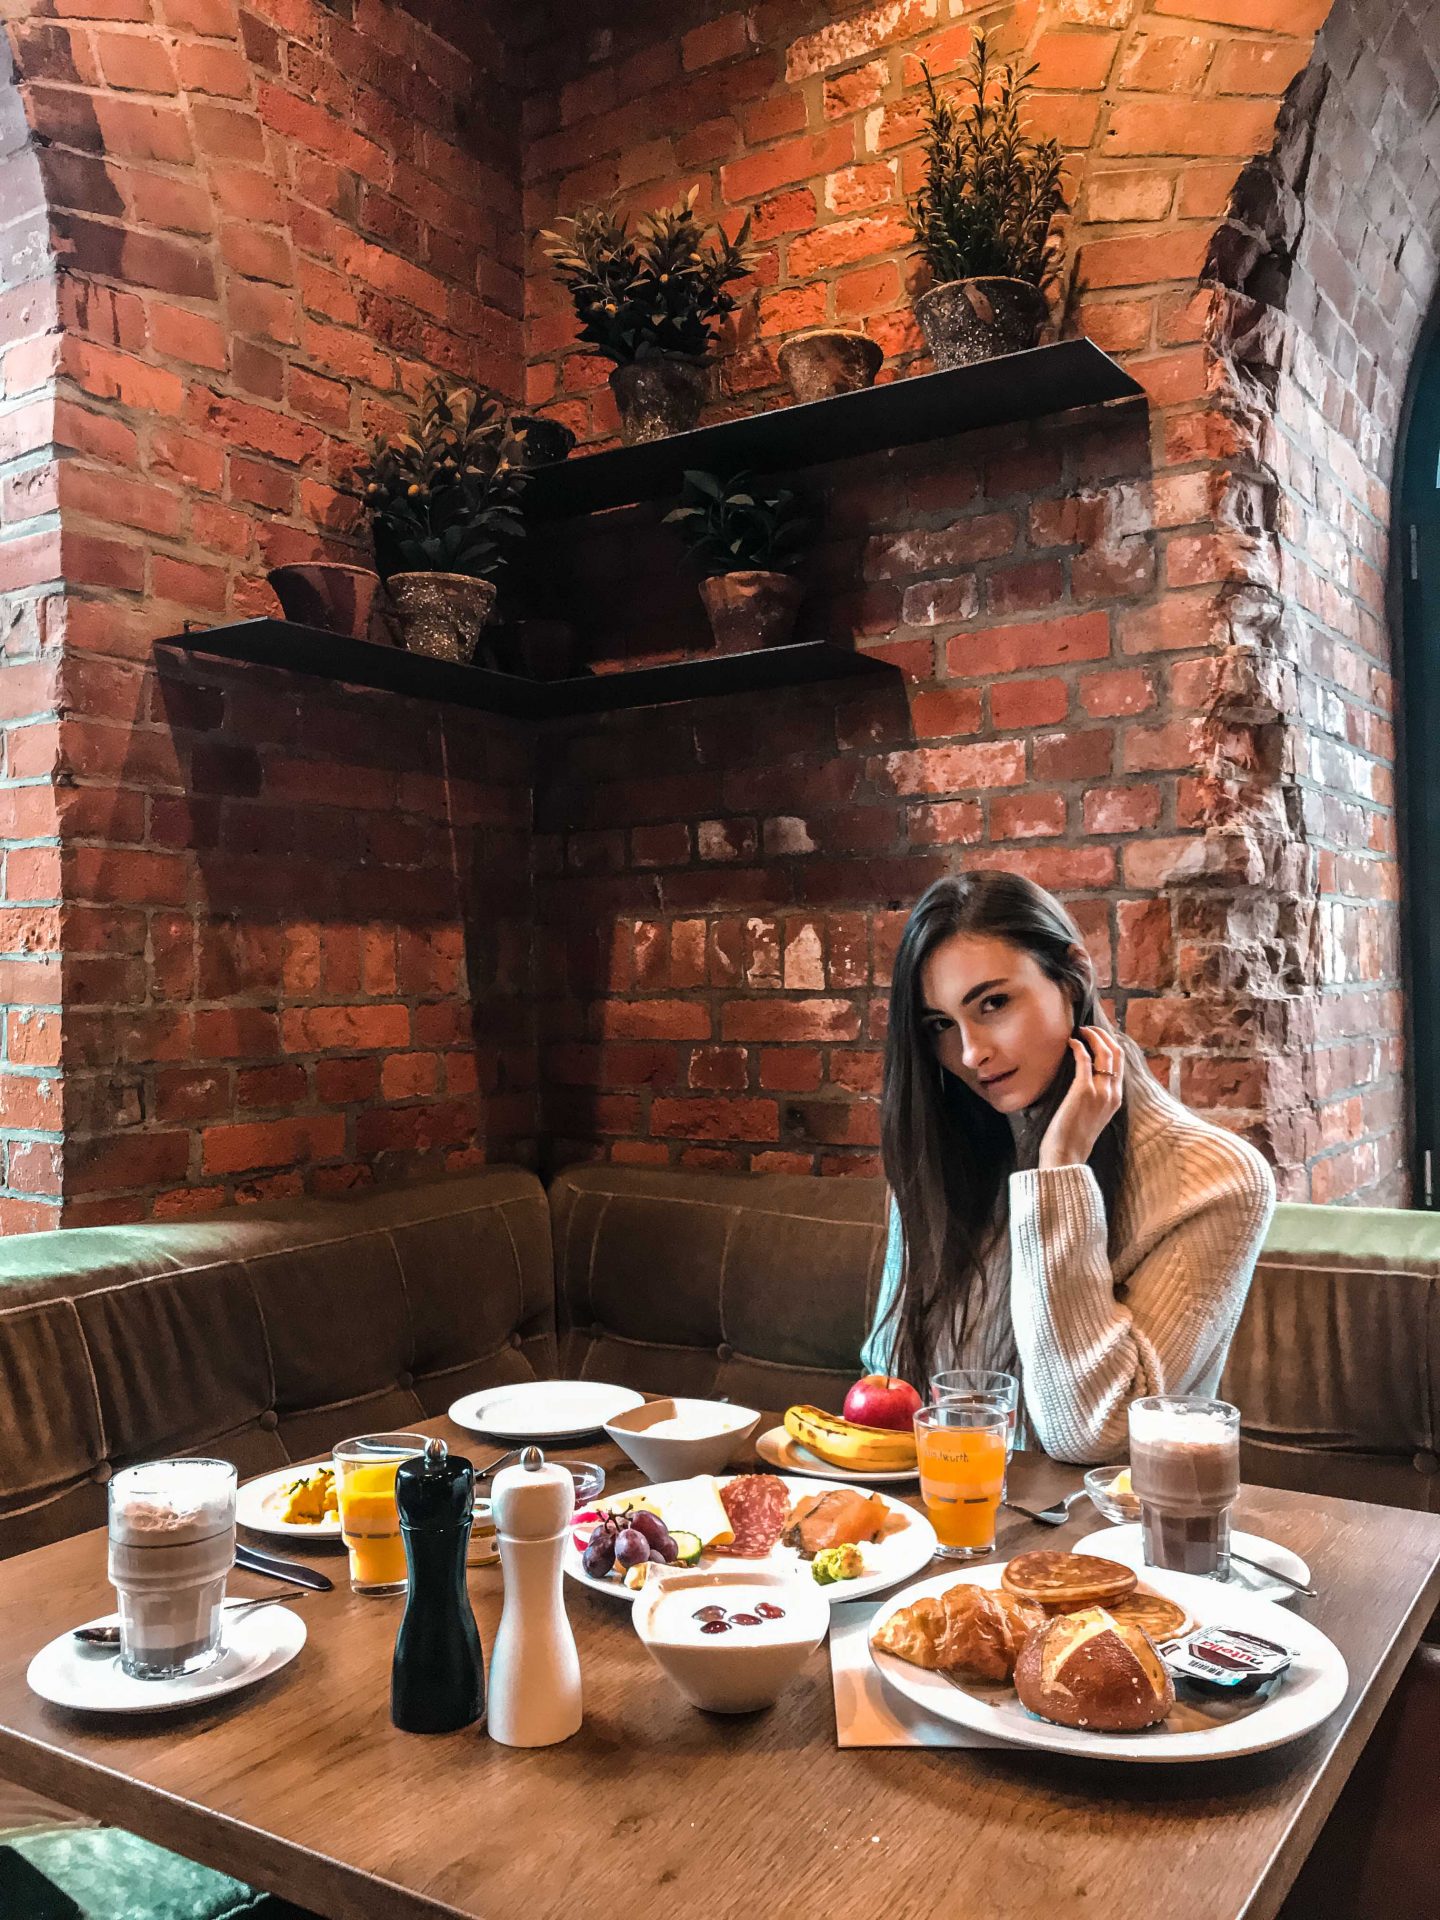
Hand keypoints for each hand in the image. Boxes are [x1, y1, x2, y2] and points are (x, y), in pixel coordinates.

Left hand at [1037, 1026, 1123, 1170]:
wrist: (1067, 1155)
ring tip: (1081, 1030)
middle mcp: (1112, 1093)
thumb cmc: (1073, 1138)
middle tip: (1090, 1028)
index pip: (1121, 1064)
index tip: (1099, 1035)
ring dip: (1093, 1037)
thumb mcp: (1092, 1116)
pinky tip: (1071, 1042)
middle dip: (1104, 1036)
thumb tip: (1084, 1082)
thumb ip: (1094, 1099)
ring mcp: (1100, 1092)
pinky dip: (1079, 1047)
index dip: (1111, 1045)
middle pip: (1117, 1054)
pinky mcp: (1083, 1091)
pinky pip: (1085, 1061)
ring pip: (1105, 1054)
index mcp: (1116, 1099)